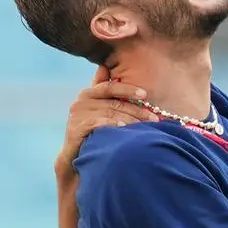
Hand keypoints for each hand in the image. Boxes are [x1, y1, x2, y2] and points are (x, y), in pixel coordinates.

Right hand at [54, 65, 151, 181]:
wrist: (73, 157)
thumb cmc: (91, 133)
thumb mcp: (99, 112)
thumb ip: (107, 94)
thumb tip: (110, 71)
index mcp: (89, 93)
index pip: (111, 87)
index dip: (128, 89)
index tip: (145, 94)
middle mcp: (81, 100)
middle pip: (114, 102)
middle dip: (136, 110)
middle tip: (153, 119)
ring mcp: (77, 114)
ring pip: (109, 113)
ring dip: (129, 119)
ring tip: (144, 127)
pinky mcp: (75, 128)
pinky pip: (97, 123)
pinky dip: (112, 124)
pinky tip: (124, 128)